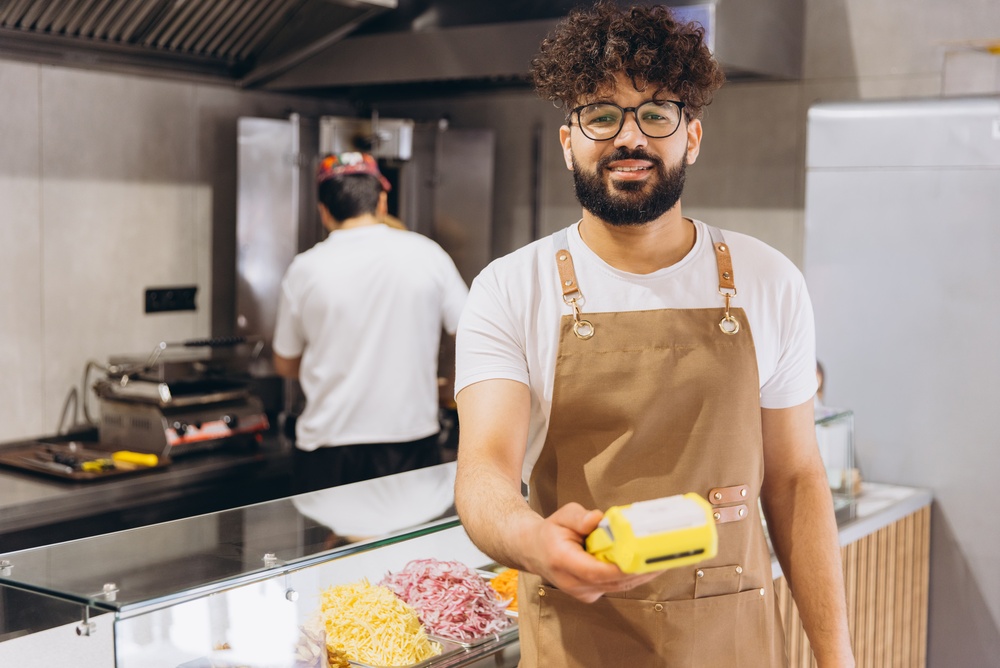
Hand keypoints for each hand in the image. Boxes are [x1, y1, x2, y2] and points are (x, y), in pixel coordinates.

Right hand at [521, 502, 660, 602]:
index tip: (643, 559)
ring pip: (619, 587)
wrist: (534, 551)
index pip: (596, 571)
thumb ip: (578, 517)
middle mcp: (573, 583)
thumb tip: (598, 519)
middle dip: (641, 570)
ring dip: (642, 574)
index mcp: (563, 562)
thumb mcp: (561, 516)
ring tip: (664, 559)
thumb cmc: (550, 534)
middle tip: (664, 556)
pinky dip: (634, 576)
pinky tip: (649, 564)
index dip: (622, 568)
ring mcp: (584, 592)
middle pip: (614, 582)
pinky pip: (617, 587)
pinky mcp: (592, 594)